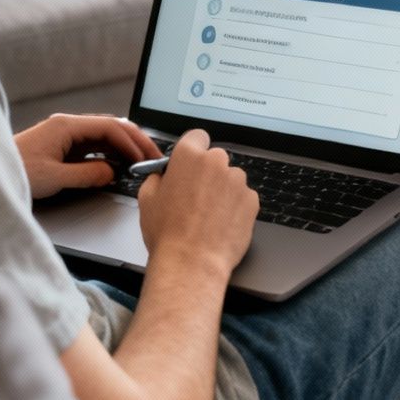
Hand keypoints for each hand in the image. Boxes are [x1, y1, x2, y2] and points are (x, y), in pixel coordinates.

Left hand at [13, 113, 161, 198]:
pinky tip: (117, 164)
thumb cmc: (13, 172)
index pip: (110, 127)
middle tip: (152, 156)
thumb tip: (111, 172)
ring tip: (140, 161)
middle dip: (134, 141)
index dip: (131, 142)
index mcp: (66, 126)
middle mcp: (67, 127)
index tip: (144, 157)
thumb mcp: (54, 178)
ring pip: (103, 137)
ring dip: (123, 147)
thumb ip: (87, 175)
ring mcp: (64, 136)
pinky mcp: (60, 148)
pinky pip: (92, 147)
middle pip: (110, 128)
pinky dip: (109, 154)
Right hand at [135, 129, 258, 275]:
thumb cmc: (167, 233)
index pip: (197, 137)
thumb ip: (158, 177)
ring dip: (223, 190)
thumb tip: (164, 175)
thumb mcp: (147, 199)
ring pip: (231, 179)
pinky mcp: (252, 200)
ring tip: (208, 216)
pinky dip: (235, 207)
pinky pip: (243, 197)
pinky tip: (221, 224)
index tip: (190, 163)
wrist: (192, 262)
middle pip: (215, 159)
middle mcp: (217, 162)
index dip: (193, 150)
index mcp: (189, 156)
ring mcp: (237, 181)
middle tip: (195, 196)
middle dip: (208, 173)